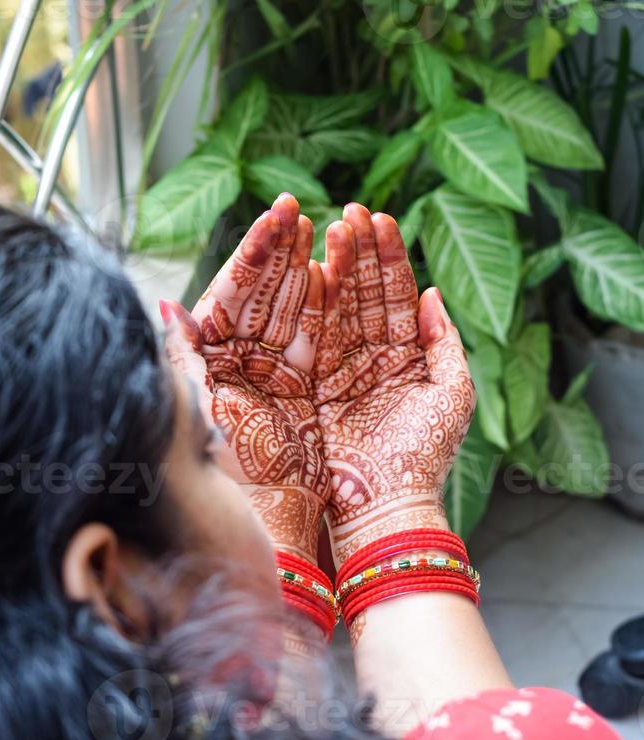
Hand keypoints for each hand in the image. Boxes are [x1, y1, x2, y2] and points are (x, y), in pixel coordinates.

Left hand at [162, 194, 337, 562]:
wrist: (283, 527)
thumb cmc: (239, 478)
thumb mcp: (203, 416)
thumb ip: (185, 360)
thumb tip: (165, 307)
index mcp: (221, 362)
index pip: (239, 291)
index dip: (258, 252)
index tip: (276, 215)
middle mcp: (253, 364)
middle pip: (273, 293)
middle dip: (290, 250)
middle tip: (305, 211)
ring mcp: (287, 376)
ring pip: (306, 309)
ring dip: (322, 269)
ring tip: (342, 229)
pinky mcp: (316, 391)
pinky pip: (330, 340)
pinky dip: (340, 308)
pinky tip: (347, 276)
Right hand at [313, 204, 475, 565]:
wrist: (386, 503)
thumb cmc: (426, 454)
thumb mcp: (453, 392)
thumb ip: (444, 342)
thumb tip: (433, 294)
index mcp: (409, 357)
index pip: (397, 296)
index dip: (390, 258)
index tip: (381, 219)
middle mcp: (374, 358)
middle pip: (366, 294)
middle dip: (360, 253)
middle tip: (350, 211)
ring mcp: (342, 370)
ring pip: (339, 308)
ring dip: (337, 269)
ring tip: (331, 229)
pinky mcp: (316, 387)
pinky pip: (314, 338)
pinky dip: (314, 305)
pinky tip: (311, 270)